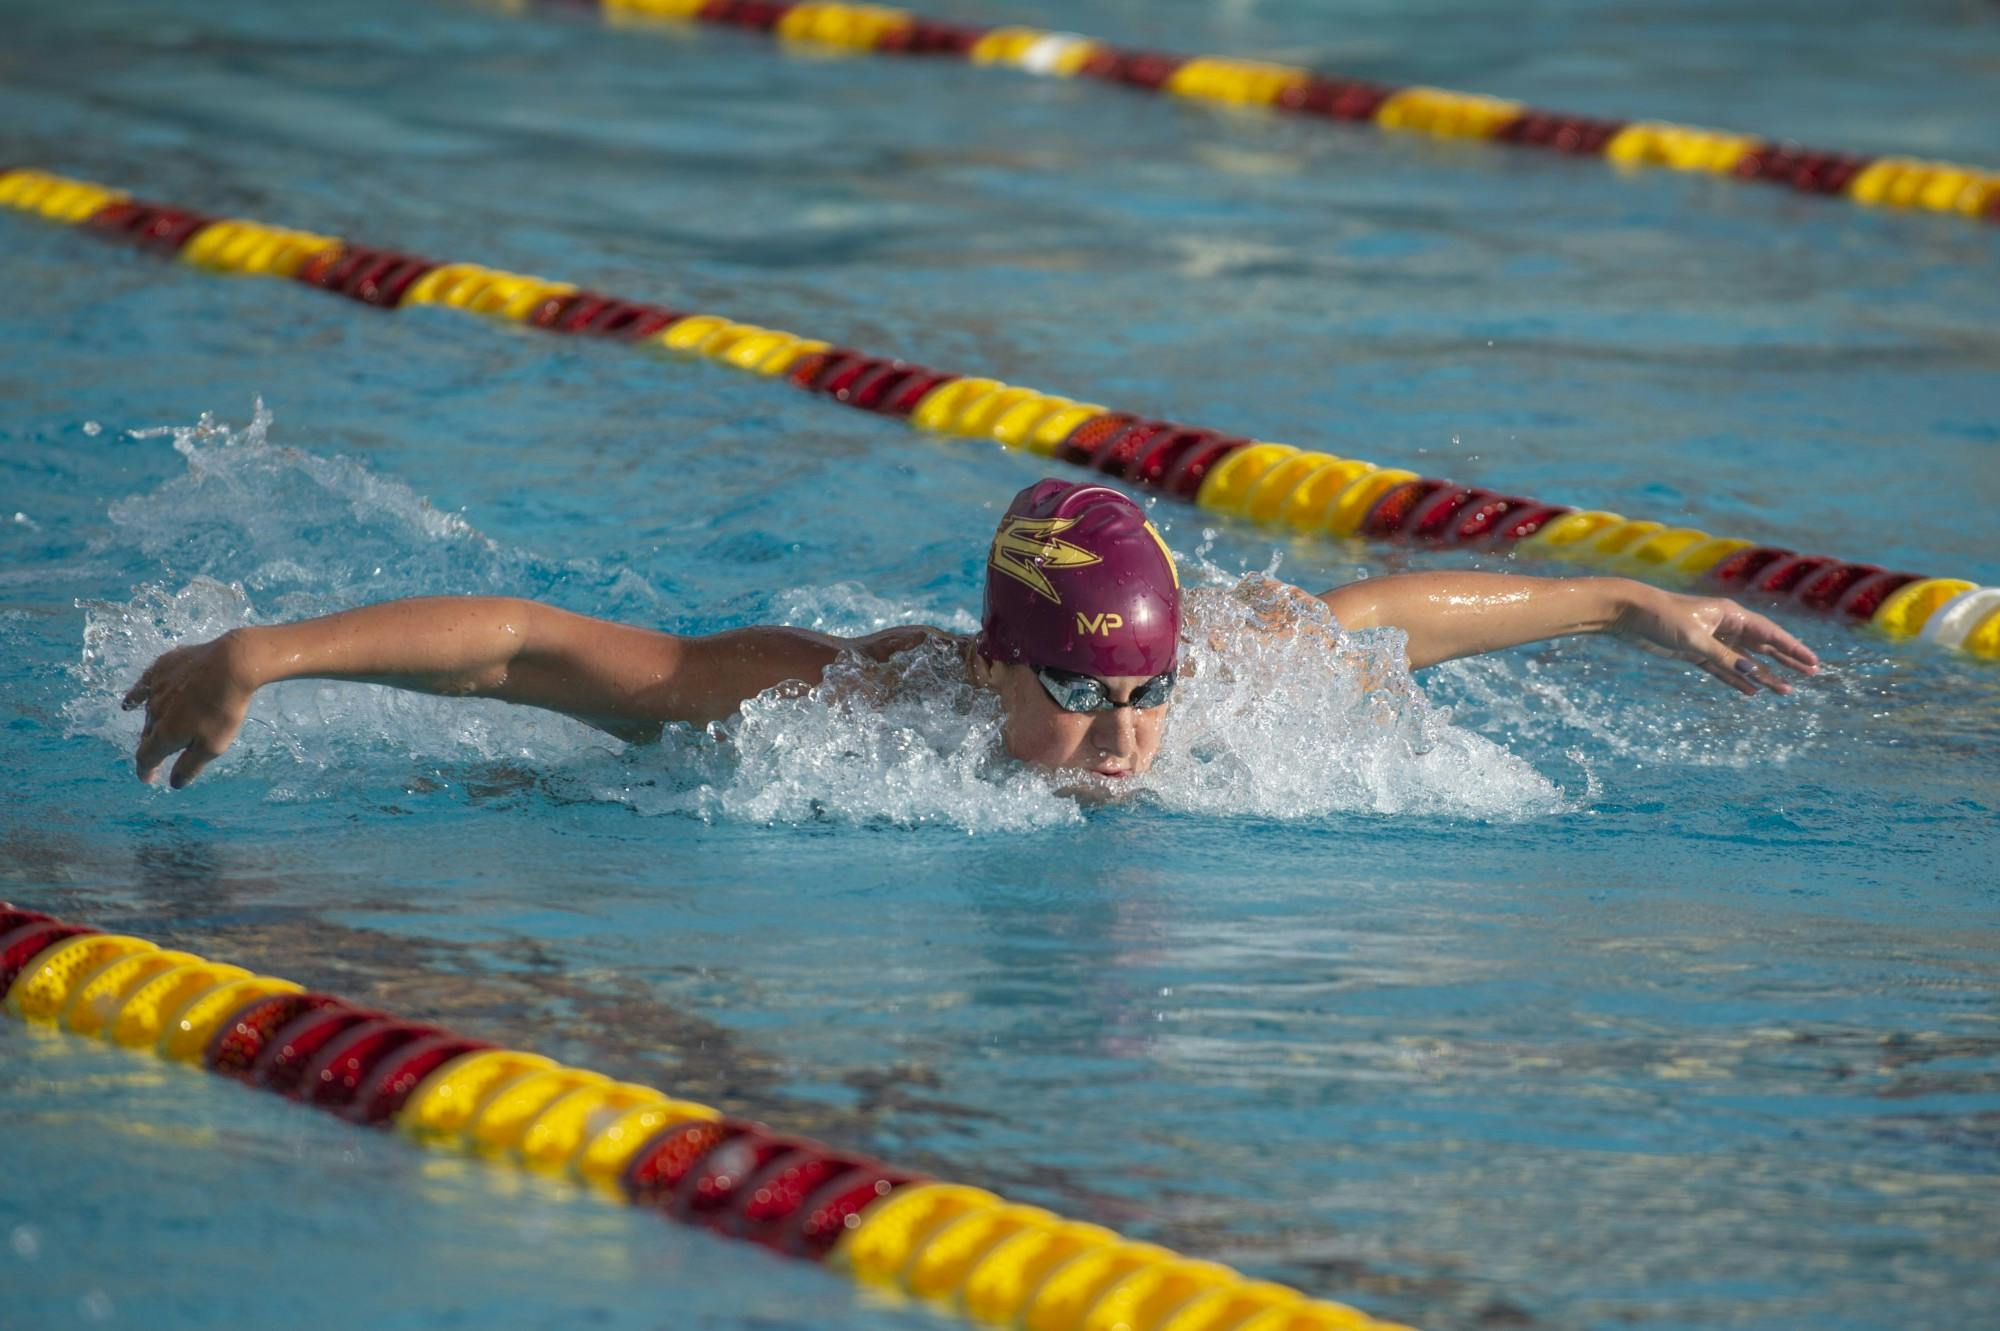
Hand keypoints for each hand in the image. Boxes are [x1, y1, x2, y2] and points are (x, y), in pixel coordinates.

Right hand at [122, 631, 260, 786]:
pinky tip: (129, 703)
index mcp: (165, 734)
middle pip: (148, 735)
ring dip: (151, 724)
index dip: (146, 770)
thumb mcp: (213, 746)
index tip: (147, 778)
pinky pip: (142, 687)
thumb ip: (190, 766)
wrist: (231, 663)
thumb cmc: (224, 708)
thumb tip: (174, 783)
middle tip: (158, 756)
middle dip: (151, 747)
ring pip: (148, 712)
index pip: (146, 757)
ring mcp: (156, 688)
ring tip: (151, 732)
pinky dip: (135, 697)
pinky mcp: (162, 668)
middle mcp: (154, 712)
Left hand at [1613, 587, 1819, 695]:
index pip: (1770, 633)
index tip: (1813, 661)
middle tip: (1811, 674)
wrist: (1629, 614)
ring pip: (1744, 660)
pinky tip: (1752, 692)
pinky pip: (1722, 669)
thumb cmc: (1662, 618)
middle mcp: (1724, 626)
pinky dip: (1737, 680)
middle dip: (1787, 661)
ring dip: (1764, 675)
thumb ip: (1723, 656)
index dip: (1793, 648)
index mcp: (1730, 614)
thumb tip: (1752, 673)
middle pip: (1763, 646)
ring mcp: (1710, 640)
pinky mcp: (1694, 652)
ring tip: (1786, 690)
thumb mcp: (1694, 639)